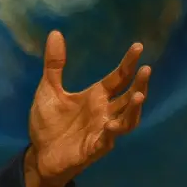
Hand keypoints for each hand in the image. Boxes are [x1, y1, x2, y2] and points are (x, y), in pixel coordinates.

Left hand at [25, 30, 150, 186]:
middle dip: (139, 84)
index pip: (118, 78)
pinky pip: (107, 141)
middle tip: (147, 70)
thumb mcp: (48, 89)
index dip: (128, 63)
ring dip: (134, 109)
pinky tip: (111, 125)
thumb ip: (54, 64)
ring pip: (127, 120)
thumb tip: (55, 32)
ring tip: (140, 95)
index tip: (138, 47)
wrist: (39, 153)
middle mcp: (104, 112)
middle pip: (129, 97)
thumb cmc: (48, 122)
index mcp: (96, 97)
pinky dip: (111, 133)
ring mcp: (102, 131)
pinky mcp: (93, 148)